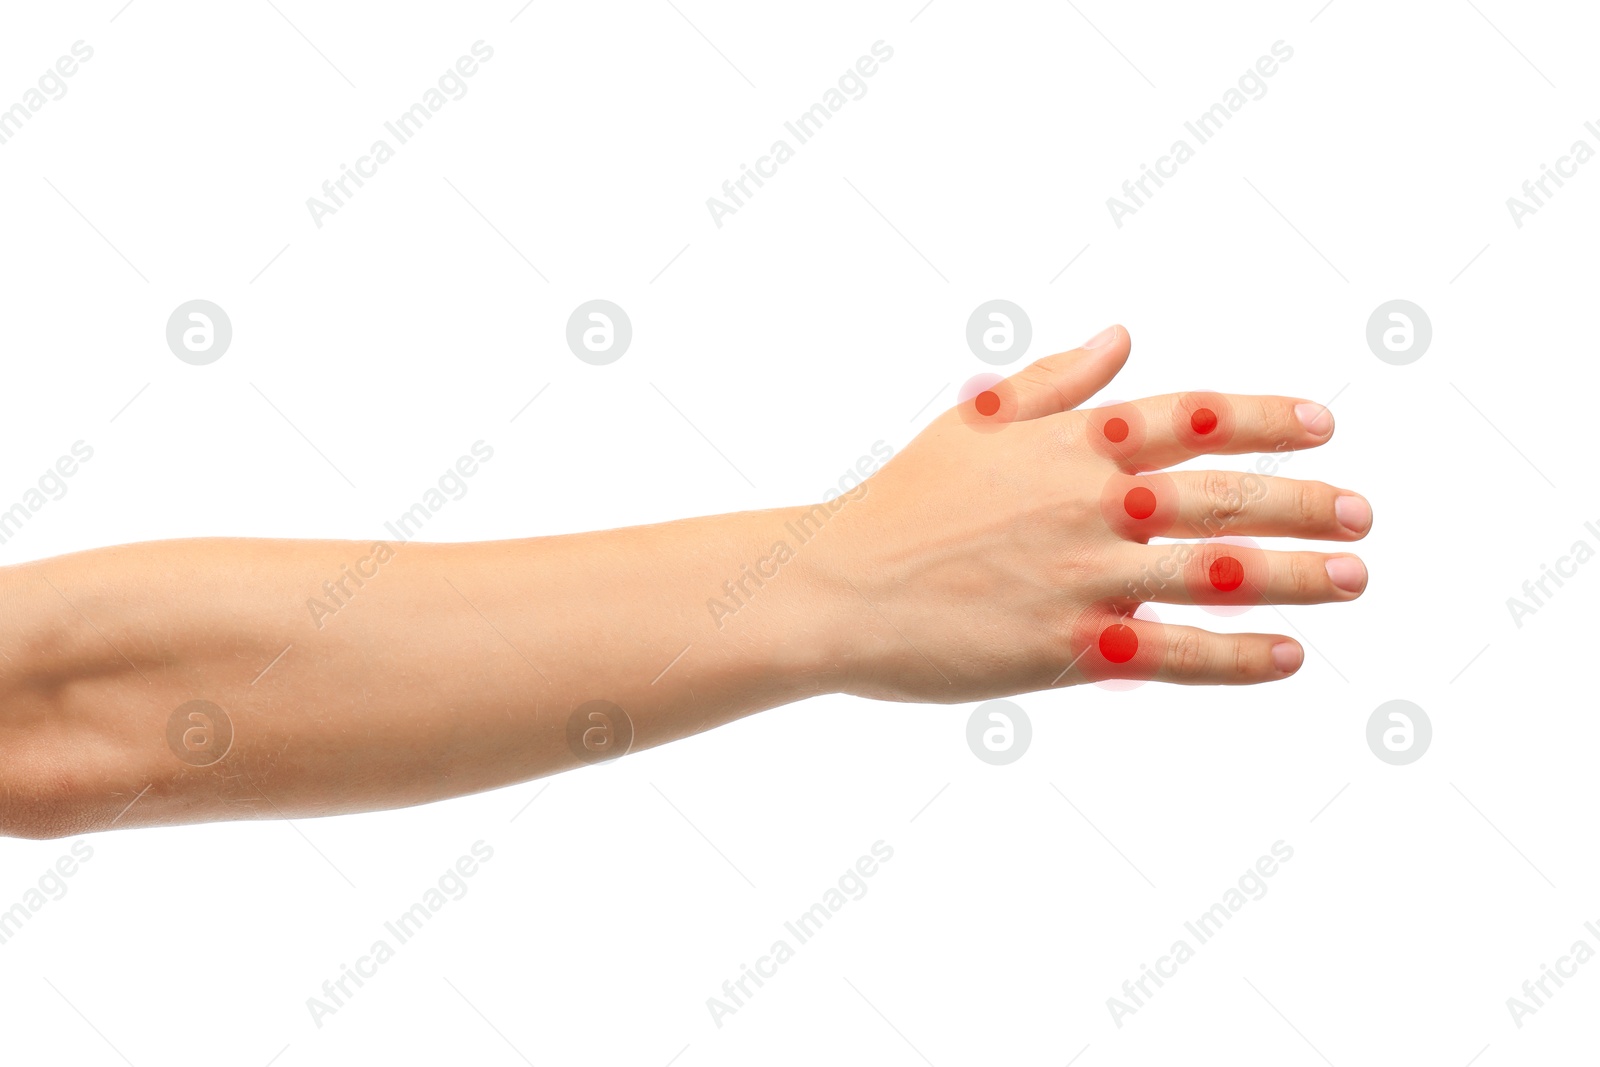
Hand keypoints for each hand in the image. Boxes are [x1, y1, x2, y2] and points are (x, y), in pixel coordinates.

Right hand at [815, 325, 1370, 702]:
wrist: (835, 589)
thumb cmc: (898, 503)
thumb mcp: (973, 420)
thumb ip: (1055, 380)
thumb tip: (1125, 335)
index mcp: (1067, 442)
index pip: (1192, 418)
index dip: (1267, 419)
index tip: (1324, 425)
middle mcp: (1087, 503)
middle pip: (1222, 497)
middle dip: (1303, 503)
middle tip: (1362, 514)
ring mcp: (1081, 576)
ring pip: (1214, 575)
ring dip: (1295, 577)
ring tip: (1352, 578)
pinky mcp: (1068, 648)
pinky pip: (1172, 652)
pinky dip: (1235, 655)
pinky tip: (1288, 656)